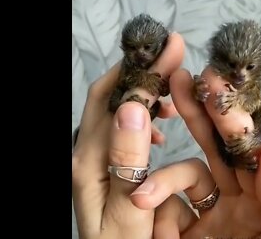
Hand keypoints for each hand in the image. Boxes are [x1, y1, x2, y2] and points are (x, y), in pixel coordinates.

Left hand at [72, 33, 183, 238]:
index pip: (111, 100)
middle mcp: (87, 154)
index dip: (139, 70)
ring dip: (143, 94)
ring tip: (171, 93)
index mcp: (89, 161)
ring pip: (116, 111)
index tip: (167, 49)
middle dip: (141, 72)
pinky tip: (160, 129)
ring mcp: (96, 160)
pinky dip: (143, 119)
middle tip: (173, 54)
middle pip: (110, 97)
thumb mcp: (128, 212)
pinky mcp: (107, 167)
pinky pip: (124, 131)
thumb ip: (128, 161)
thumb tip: (132, 106)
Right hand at [129, 69, 260, 237]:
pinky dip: (156, 210)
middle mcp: (238, 200)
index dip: (229, 118)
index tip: (214, 84)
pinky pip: (168, 210)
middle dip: (198, 115)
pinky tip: (144, 218)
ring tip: (141, 197)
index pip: (245, 150)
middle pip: (215, 150)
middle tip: (182, 80)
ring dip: (164, 180)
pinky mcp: (185, 233)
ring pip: (187, 176)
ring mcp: (211, 215)